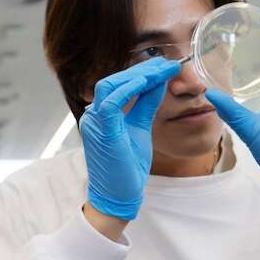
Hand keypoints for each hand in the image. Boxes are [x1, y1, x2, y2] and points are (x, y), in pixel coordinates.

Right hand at [80, 58, 181, 220]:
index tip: (164, 66)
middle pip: (113, 80)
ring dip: (137, 75)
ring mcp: (94, 122)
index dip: (141, 72)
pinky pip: (112, 101)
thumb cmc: (126, 167)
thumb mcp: (140, 128)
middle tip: (167, 64)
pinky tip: (148, 82)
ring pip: (110, 86)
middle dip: (141, 70)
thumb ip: (146, 105)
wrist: (118, 195)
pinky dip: (130, 88)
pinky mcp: (102, 131)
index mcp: (100, 114)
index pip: (117, 85)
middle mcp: (93, 115)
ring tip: (161, 70)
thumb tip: (158, 82)